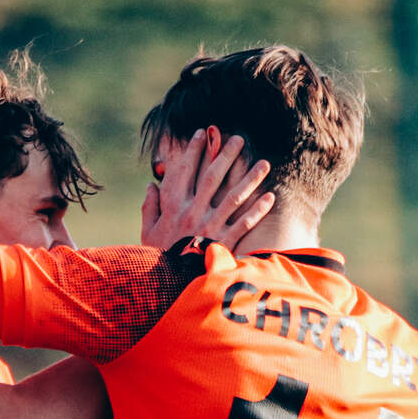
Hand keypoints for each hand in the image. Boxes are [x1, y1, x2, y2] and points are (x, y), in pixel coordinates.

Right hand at [140, 128, 275, 250]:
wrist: (169, 285)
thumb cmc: (158, 258)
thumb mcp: (147, 232)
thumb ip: (149, 208)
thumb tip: (151, 186)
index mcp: (173, 207)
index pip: (185, 171)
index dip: (193, 151)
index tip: (202, 133)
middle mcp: (193, 212)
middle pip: (212, 177)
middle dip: (226, 155)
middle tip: (239, 139)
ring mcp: (210, 226)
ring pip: (234, 197)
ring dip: (250, 179)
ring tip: (264, 164)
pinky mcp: (224, 242)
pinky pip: (244, 223)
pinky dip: (258, 210)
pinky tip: (270, 197)